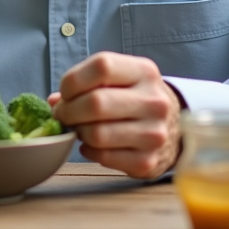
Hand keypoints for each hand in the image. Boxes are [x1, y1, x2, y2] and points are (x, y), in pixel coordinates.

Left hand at [49, 52, 182, 179]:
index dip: (74, 80)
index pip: (102, 66)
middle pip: (96, 103)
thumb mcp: (120, 79)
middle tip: (63, 114)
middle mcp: (153, 101)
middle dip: (68, 110)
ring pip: (96, 133)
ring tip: (80, 128)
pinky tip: (92, 144)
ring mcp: (153, 133)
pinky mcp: (147, 161)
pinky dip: (89, 150)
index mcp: (145, 72)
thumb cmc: (134, 98)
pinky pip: (103, 156)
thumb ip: (87, 83)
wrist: (173, 128)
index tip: (66, 92)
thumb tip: (54, 102)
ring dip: (78, 132)